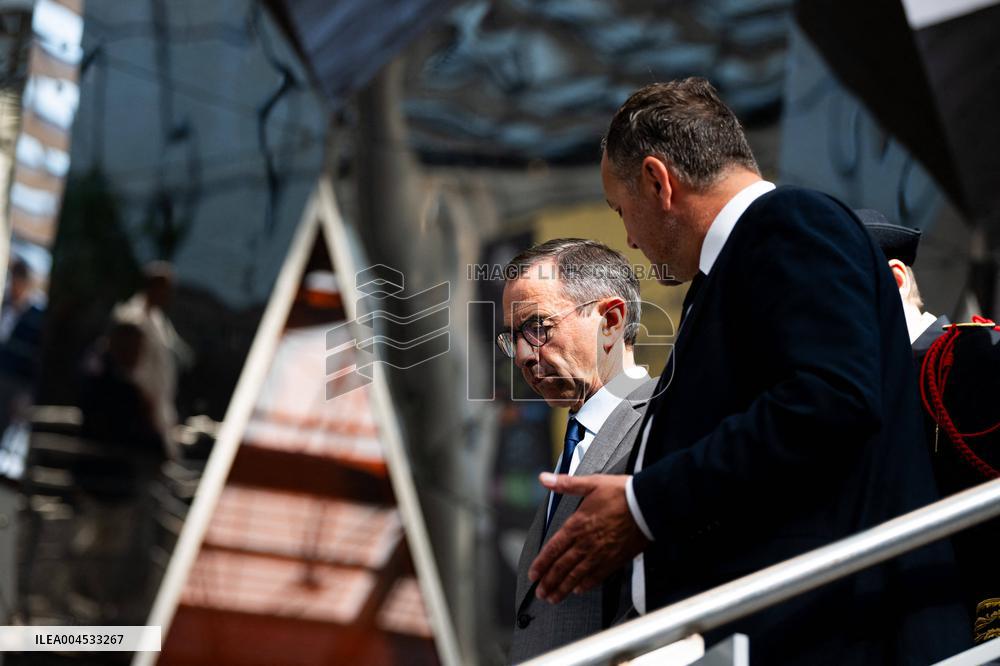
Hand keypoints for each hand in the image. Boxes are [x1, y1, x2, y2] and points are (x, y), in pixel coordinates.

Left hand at [528, 472, 648, 603]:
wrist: (648, 505)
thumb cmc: (621, 493)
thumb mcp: (591, 483)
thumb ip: (566, 484)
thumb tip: (544, 479)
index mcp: (577, 525)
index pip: (553, 549)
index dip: (541, 563)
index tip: (533, 574)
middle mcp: (586, 543)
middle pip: (562, 567)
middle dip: (549, 581)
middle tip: (541, 592)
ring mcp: (600, 554)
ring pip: (577, 576)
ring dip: (563, 588)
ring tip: (554, 598)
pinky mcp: (615, 559)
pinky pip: (597, 577)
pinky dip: (586, 585)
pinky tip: (579, 590)